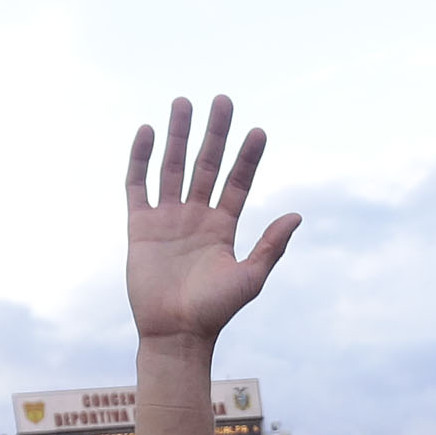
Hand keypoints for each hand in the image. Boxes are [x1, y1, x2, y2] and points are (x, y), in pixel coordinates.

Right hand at [124, 95, 299, 343]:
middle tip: (222, 100)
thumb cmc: (214, 312)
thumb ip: (271, 245)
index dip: (247, 158)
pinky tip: (146, 131)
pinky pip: (138, 184)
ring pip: (173, 166)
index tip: (258, 131)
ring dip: (178, 135)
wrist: (175, 334)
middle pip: (206, 165)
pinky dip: (140, 158)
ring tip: (183, 102)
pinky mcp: (139, 226)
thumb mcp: (250, 278)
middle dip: (214, 133)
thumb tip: (298, 215)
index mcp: (223, 227)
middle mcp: (196, 216)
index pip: (237, 182)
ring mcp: (167, 218)